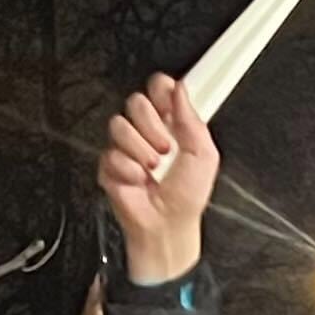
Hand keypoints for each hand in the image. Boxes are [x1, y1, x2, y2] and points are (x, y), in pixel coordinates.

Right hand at [98, 74, 218, 285]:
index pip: (158, 88)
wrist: (167, 226)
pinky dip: (129, 171)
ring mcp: (126, 147)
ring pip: (119, 125)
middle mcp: (147, 131)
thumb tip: (181, 90)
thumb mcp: (204, 155)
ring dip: (141, 150)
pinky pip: (111, 154)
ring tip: (153, 169)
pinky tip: (139, 181)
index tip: (168, 106)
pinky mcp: (109, 165)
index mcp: (171, 124)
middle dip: (151, 126)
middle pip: (136, 101)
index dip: (160, 91)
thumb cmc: (187, 197)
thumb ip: (192, 119)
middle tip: (165, 148)